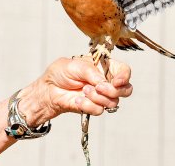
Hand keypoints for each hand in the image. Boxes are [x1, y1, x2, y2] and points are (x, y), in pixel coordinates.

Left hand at [18, 56, 132, 126]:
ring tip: (83, 91)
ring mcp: (101, 96)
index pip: (124, 71)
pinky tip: (77, 100)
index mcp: (104, 67)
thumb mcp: (74, 65)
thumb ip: (91, 72)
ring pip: (113, 102)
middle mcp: (106, 81)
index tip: (117, 82)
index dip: (125, 76)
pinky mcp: (93, 107)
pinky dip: (88, 105)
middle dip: (114, 91)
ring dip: (97, 97)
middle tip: (99, 88)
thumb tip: (104, 82)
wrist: (48, 89)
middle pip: (126, 90)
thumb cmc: (60, 72)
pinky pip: (99, 110)